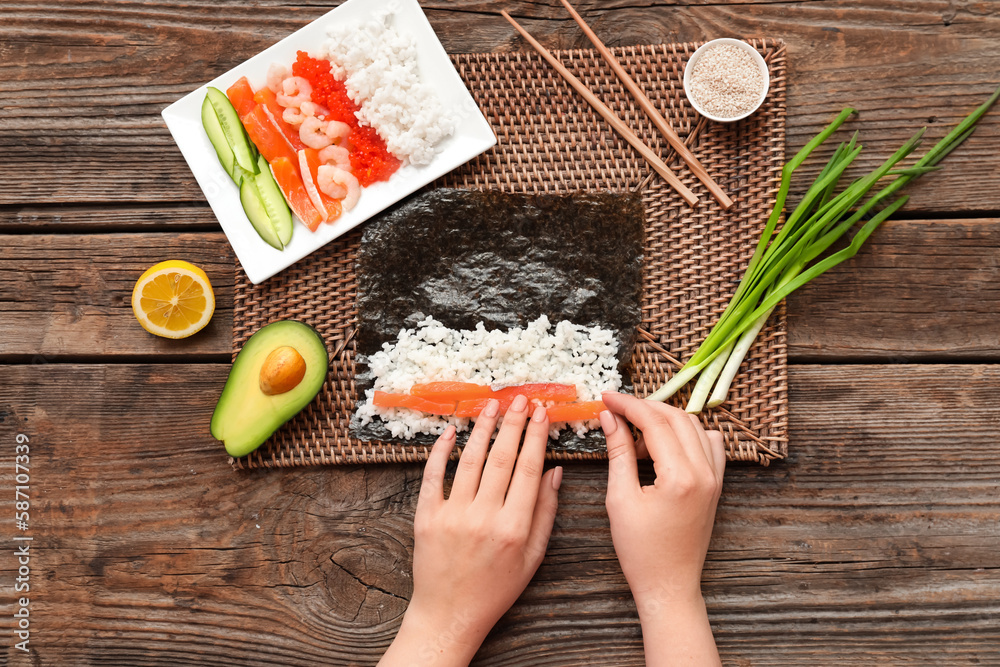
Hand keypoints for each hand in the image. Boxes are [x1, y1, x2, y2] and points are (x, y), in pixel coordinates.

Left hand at [379, 395, 562, 666]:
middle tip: (520, 398)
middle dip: (513, 423)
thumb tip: (554, 471)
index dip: (535, 436)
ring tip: (491, 405)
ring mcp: (452, 515)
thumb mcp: (532, 557)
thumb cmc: (496, 588)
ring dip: (482, 429)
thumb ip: (545, 513)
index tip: (541, 412)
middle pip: (501, 458)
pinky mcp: (426, 517)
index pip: (527, 469)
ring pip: (470, 460)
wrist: (450, 614)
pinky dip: (441, 452)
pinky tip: (451, 431)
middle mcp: (484, 517)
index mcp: (514, 527)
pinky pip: (433, 476)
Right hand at [600, 392, 724, 665]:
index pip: (655, 423)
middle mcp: (705, 473)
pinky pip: (709, 445)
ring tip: (636, 428)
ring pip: (694, 427)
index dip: (629, 405)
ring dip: (665, 418)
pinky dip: (688, 433)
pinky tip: (665, 443)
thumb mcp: (620, 498)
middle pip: (677, 418)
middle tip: (617, 408)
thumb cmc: (641, 551)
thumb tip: (610, 419)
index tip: (606, 398)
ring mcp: (715, 478)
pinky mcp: (716, 485)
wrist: (669, 584)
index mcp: (680, 477)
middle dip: (645, 407)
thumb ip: (618, 453)